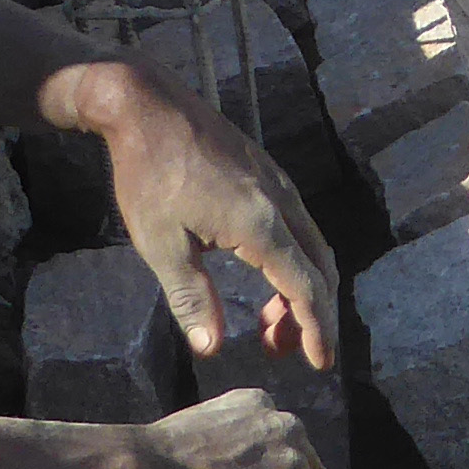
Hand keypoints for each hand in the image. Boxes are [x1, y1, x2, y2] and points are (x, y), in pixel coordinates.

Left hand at [49, 59, 340, 373]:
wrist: (147, 105)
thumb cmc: (148, 174)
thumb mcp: (161, 244)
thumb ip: (192, 298)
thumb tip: (211, 350)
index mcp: (261, 224)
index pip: (305, 287)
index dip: (317, 329)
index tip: (321, 363)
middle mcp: (282, 203)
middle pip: (320, 270)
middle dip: (311, 316)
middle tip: (283, 352)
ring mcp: (279, 186)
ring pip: (312, 248)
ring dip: (300, 290)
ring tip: (268, 324)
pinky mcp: (268, 176)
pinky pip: (299, 228)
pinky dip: (292, 262)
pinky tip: (262, 276)